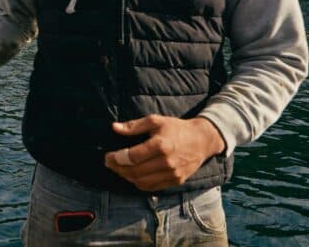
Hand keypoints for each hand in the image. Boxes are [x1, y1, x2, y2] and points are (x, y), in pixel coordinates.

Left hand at [103, 115, 225, 191]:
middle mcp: (167, 162)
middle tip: (109, 163)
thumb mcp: (155, 121)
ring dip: (126, 177)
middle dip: (118, 168)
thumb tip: (114, 128)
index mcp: (161, 145)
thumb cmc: (176, 128)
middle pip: (135, 171)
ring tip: (119, 169)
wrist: (201, 140)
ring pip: (142, 181)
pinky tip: (132, 175)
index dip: (117, 158)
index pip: (132, 157)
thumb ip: (134, 126)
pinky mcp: (176, 181)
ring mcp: (172, 173)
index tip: (107, 156)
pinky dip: (139, 183)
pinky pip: (152, 187)